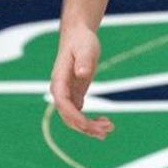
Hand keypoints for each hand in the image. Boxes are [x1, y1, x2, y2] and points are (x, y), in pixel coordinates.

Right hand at [49, 25, 112, 139]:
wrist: (78, 36)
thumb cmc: (81, 41)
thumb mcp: (86, 48)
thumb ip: (83, 60)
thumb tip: (81, 73)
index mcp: (59, 81)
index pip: (63, 104)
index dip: (74, 116)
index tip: (89, 125)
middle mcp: (60, 91)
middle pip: (68, 116)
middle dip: (85, 126)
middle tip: (106, 131)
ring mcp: (67, 95)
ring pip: (74, 118)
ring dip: (89, 127)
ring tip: (109, 129)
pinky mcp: (75, 94)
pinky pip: (79, 113)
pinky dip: (89, 121)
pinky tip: (104, 123)